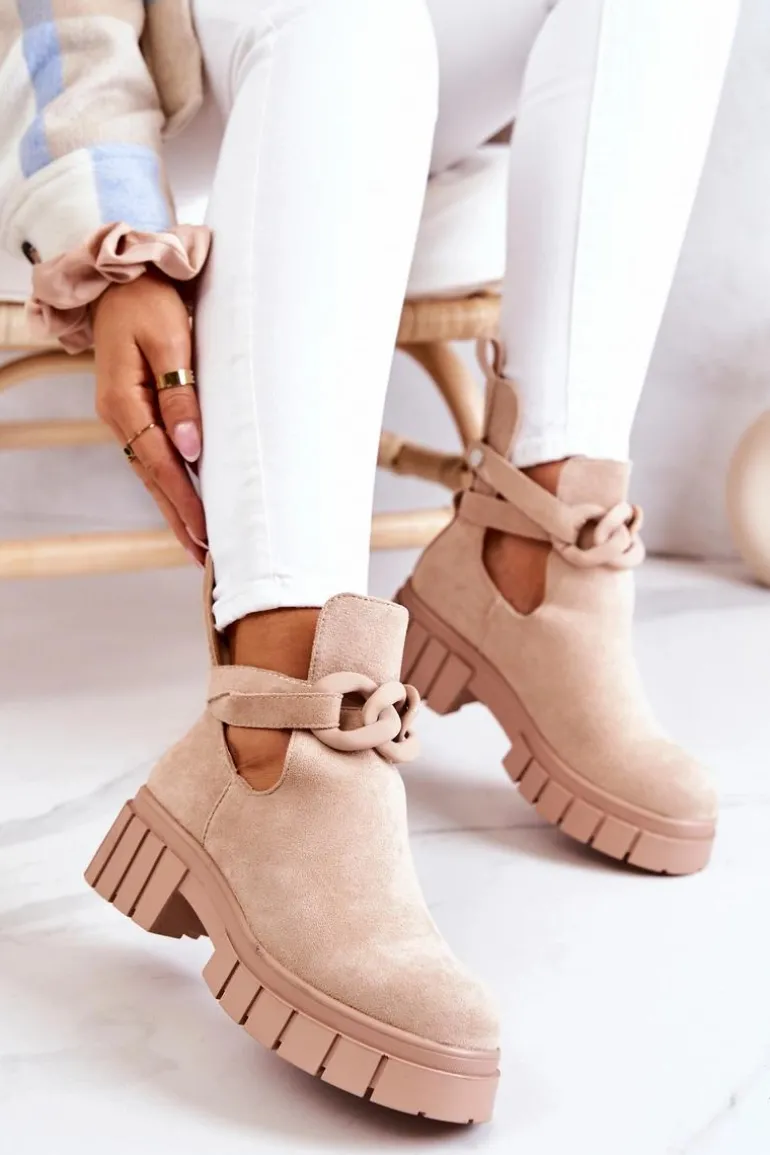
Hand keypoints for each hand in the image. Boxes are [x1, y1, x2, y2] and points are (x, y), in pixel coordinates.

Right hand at [92, 273, 206, 565]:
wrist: (122, 277)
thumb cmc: (148, 299)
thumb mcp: (170, 339)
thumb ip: (180, 393)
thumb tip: (191, 447)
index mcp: (123, 402)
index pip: (159, 463)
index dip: (184, 500)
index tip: (206, 531)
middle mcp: (118, 415)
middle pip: (152, 478)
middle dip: (179, 518)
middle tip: (205, 557)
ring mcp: (124, 415)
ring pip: (151, 472)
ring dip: (174, 507)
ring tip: (197, 544)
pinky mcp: (135, 410)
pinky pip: (151, 455)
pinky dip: (169, 483)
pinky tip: (183, 502)